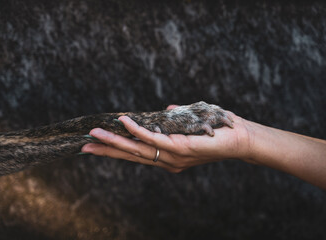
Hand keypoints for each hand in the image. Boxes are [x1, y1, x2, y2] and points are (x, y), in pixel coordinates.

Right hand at [81, 106, 251, 172]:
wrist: (241, 139)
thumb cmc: (217, 131)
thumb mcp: (190, 126)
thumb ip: (175, 121)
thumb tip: (165, 110)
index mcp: (168, 158)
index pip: (138, 155)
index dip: (117, 151)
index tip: (97, 147)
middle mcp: (168, 161)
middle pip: (132, 157)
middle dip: (107, 152)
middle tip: (84, 148)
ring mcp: (173, 157)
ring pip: (138, 150)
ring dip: (114, 141)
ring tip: (94, 136)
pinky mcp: (180, 148)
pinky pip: (153, 139)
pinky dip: (136, 130)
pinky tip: (122, 122)